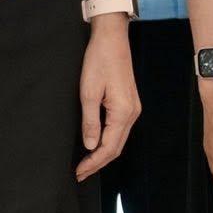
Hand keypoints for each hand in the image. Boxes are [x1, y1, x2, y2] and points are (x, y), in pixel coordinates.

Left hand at [74, 18, 139, 180]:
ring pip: (119, 139)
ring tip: (86, 163)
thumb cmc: (99, 60)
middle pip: (116, 147)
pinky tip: (96, 144)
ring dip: (103, 153)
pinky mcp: (129, 103)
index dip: (93, 163)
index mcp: (123, 112)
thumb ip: (90, 121)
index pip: (109, 148)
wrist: (111, 39)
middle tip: (80, 173)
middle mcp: (132, 113)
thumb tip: (90, 146)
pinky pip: (119, 129)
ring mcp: (133, 108)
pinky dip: (108, 140)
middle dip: (98, 162)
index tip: (79, 172)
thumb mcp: (88, 92)